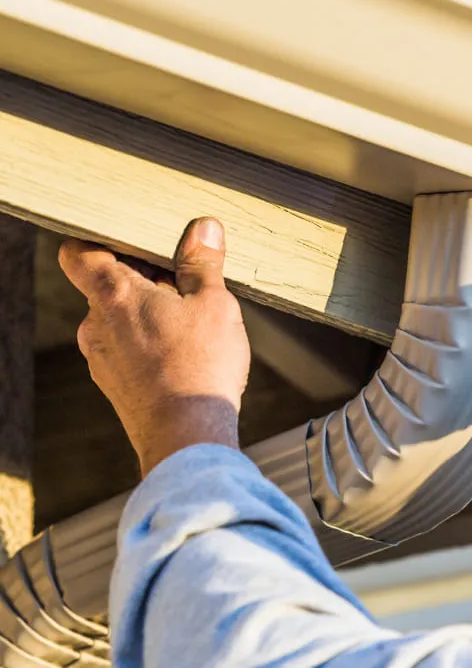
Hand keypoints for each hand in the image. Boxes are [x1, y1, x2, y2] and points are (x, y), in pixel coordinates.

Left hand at [59, 218, 250, 475]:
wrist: (187, 438)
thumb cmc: (199, 368)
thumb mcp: (214, 304)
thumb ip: (203, 263)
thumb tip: (204, 229)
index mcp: (113, 294)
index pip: (78, 252)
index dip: (98, 242)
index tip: (131, 243)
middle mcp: (95, 325)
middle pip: (107, 286)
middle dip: (142, 281)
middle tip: (183, 286)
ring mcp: (100, 358)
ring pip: (118, 321)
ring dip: (147, 315)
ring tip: (189, 325)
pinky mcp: (113, 385)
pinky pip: (124, 351)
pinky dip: (146, 345)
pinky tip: (181, 357)